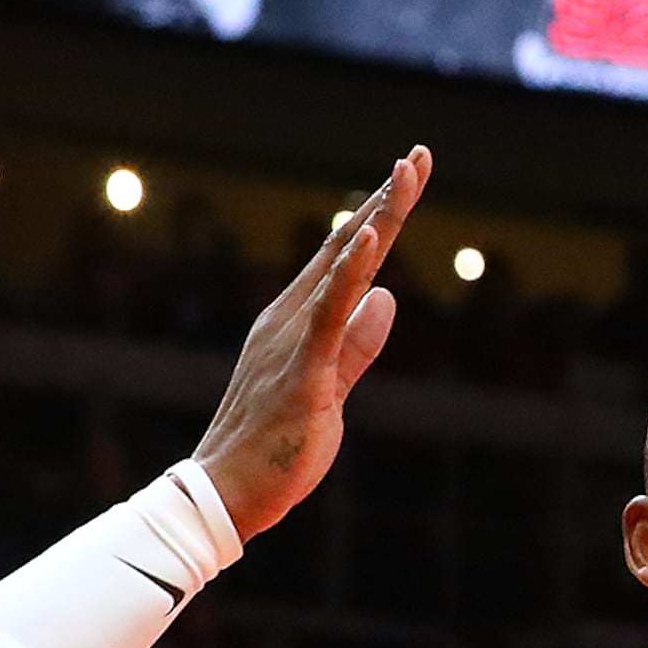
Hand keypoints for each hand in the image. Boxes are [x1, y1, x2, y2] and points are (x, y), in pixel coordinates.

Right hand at [195, 149, 428, 538]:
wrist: (228, 492)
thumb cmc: (276, 448)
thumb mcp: (331, 388)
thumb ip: (358, 344)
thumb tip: (386, 298)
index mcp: (296, 321)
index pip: (346, 258)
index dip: (380, 216)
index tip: (409, 177)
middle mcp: (290, 317)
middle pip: (348, 246)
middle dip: (387, 200)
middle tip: (419, 155)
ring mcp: (293, 338)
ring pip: (342, 265)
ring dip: (377, 217)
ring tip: (405, 174)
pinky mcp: (302, 368)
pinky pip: (328, 311)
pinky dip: (350, 271)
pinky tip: (370, 236)